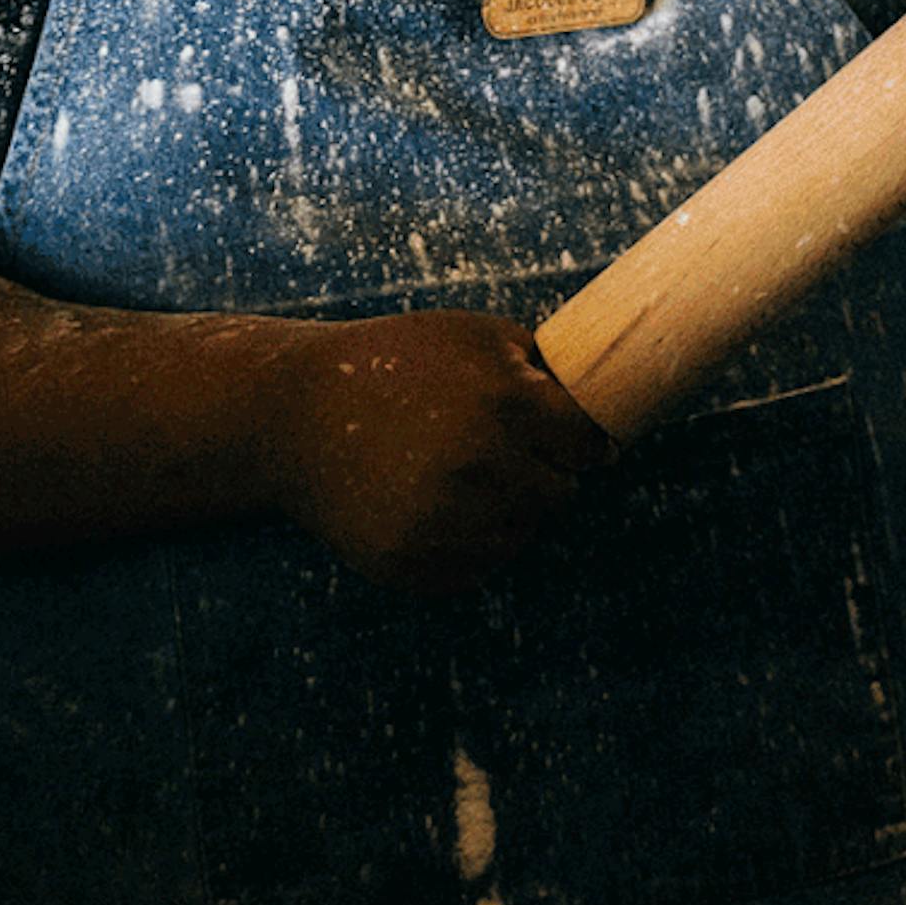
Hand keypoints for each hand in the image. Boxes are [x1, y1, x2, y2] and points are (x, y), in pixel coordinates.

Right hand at [256, 309, 615, 591]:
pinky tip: (434, 506)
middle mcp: (481, 467)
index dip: (578, 439)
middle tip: (502, 453)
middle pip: (561, 496)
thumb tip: (612, 402)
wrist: (292, 414)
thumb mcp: (475, 336)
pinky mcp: (412, 564)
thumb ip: (544, 367)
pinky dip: (468, 545)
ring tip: (462, 475)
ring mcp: (445, 522)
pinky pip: (477, 568)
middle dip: (543, 474)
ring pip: (522, 536)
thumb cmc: (394, 362)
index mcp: (506, 403)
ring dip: (508, 512)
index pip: (589, 446)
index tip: (563, 437)